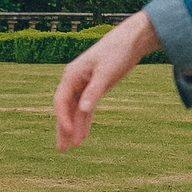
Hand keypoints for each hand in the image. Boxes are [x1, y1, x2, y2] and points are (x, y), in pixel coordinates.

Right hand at [54, 12, 162, 149]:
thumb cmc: (117, 52)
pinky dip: (85, 120)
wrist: (130, 41)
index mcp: (71, 75)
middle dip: (63, 129)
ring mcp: (84, 85)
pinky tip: (83, 134)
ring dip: (75, 128)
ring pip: (76, 111)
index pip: (61, 101)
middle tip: (62, 150)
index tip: (69, 134)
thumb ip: (94, 92)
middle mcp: (73, 81)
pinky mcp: (95, 88)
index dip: (63, 119)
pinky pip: (86, 108)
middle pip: (65, 109)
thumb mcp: (106, 73)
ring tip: (73, 147)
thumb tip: (83, 110)